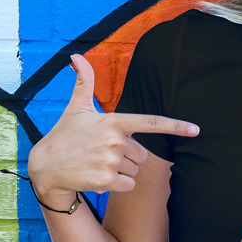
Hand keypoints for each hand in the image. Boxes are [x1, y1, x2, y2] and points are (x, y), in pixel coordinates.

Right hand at [28, 54, 198, 203]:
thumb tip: (75, 55)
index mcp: (113, 121)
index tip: (196, 129)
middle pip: (142, 155)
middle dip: (127, 157)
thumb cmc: (64, 135)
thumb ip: (84, 82)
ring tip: (98, 165)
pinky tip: (98, 179)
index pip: (150, 122)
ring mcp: (110, 161)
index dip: (175, 126)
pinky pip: (128, 186)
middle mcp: (114, 140)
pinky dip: (118, 186)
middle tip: (103, 154)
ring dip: (121, 172)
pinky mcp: (106, 181)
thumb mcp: (76, 108)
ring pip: (135, 172)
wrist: (45, 167)